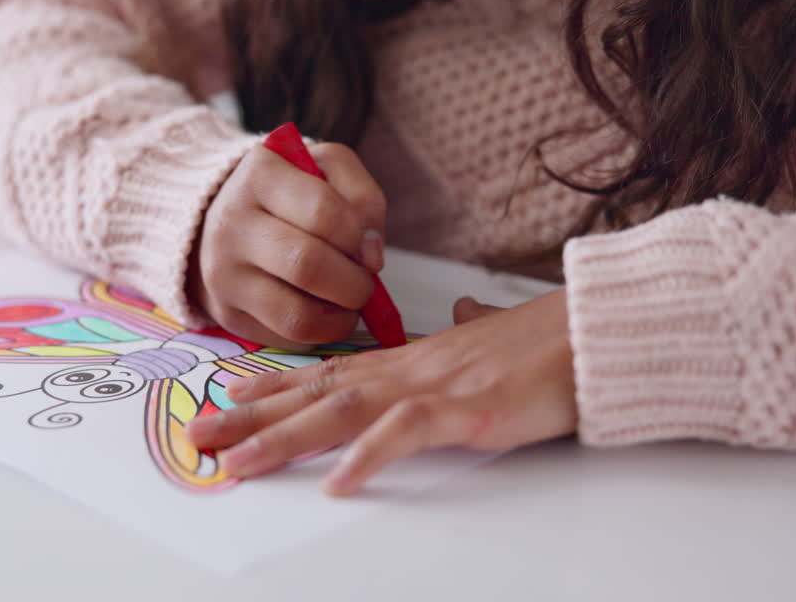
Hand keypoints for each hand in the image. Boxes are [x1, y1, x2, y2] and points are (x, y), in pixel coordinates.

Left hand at [185, 288, 577, 494]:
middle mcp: (409, 368)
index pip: (329, 372)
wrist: (596, 329)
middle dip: (253, 417)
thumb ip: (467, 332)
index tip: (230, 399)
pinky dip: (370, 455)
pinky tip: (338, 482)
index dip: (276, 388)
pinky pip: (408, 432)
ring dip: (284, 437)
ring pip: (342, 410)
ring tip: (237, 463)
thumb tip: (463, 312)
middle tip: (199, 437)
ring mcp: (434, 385)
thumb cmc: (548, 341)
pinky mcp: (468, 408)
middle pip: (316, 392)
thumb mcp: (494, 338)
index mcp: (411, 359)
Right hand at [189, 140, 386, 348]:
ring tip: (346, 303)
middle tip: (363, 282)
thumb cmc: (292, 193)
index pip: (323, 212)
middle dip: (355, 284)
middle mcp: (231, 224)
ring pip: (297, 316)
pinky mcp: (227, 314)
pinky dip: (318, 332)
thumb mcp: (328, 170)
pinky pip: (287, 339)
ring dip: (341, 318)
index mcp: (259, 175)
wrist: (230, 218)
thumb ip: (363, 199)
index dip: (359, 236)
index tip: (368, 247)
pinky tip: (319, 310)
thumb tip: (371, 258)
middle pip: (308, 266)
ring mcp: (223, 274)